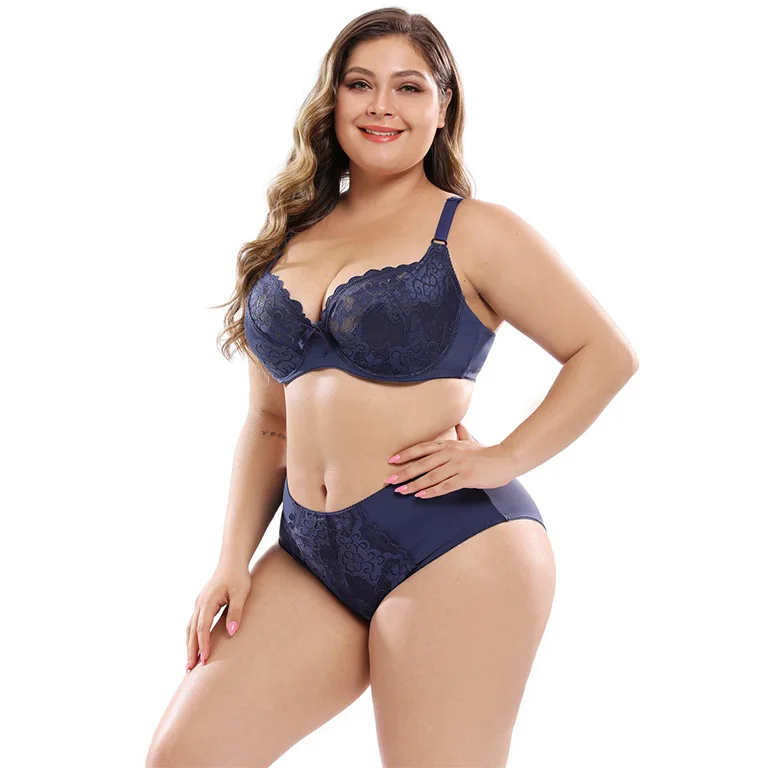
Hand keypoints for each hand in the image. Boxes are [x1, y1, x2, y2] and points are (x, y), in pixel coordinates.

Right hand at [185, 560, 251, 672]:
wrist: (232, 561)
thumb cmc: (238, 576)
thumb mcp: (241, 593)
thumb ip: (236, 612)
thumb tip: (232, 633)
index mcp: (208, 602)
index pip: (203, 628)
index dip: (203, 645)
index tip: (204, 661)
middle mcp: (200, 603)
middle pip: (192, 631)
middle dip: (191, 650)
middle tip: (189, 669)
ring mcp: (199, 603)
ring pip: (190, 628)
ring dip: (189, 645)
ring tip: (189, 663)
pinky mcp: (201, 603)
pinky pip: (193, 623)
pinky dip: (191, 636)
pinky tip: (194, 645)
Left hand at [385, 422, 516, 498]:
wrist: (506, 459)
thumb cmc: (488, 453)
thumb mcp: (472, 441)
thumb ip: (463, 434)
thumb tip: (459, 424)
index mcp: (450, 444)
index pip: (423, 448)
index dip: (406, 454)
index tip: (392, 460)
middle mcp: (450, 453)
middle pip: (422, 463)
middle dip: (404, 472)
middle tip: (389, 480)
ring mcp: (458, 466)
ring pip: (430, 476)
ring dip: (414, 484)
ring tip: (400, 491)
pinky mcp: (465, 478)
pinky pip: (444, 486)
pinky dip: (431, 491)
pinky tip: (420, 496)